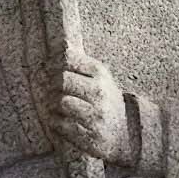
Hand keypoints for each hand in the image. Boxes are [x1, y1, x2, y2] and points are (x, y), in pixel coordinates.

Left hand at [45, 49, 136, 165]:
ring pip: (61, 102)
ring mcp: (96, 114)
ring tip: (58, 109)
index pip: (69, 59)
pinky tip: (62, 122)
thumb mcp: (98, 77)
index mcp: (100, 73)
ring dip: (53, 107)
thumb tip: (61, 42)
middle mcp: (100, 92)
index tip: (53, 71)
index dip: (55, 65)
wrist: (125, 131)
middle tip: (54, 92)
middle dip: (53, 86)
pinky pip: (61, 125)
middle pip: (62, 80)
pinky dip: (56, 124)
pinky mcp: (89, 134)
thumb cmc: (104, 100)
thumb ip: (79, 62)